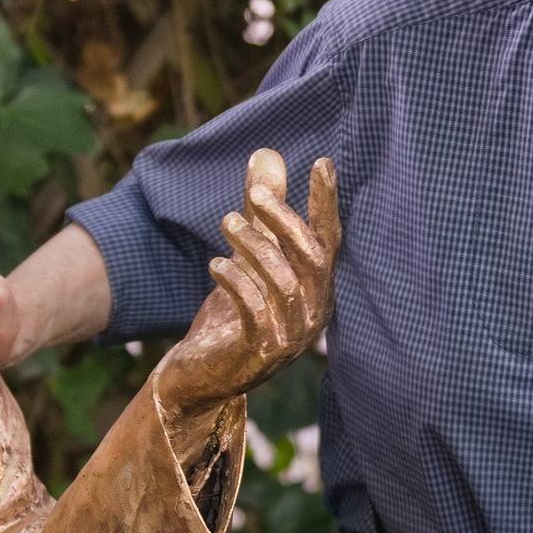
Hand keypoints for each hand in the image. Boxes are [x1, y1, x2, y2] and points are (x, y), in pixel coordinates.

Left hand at [152, 149, 339, 416]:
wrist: (202, 378)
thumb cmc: (232, 314)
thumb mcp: (247, 257)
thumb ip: (260, 211)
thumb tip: (266, 154)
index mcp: (317, 290)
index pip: (329, 241)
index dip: (326, 204)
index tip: (323, 163)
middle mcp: (313, 313)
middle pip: (311, 258)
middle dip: (285, 221)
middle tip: (254, 194)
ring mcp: (290, 337)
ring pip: (282, 281)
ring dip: (254, 246)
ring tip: (228, 222)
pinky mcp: (261, 352)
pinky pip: (255, 309)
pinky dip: (237, 281)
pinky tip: (216, 264)